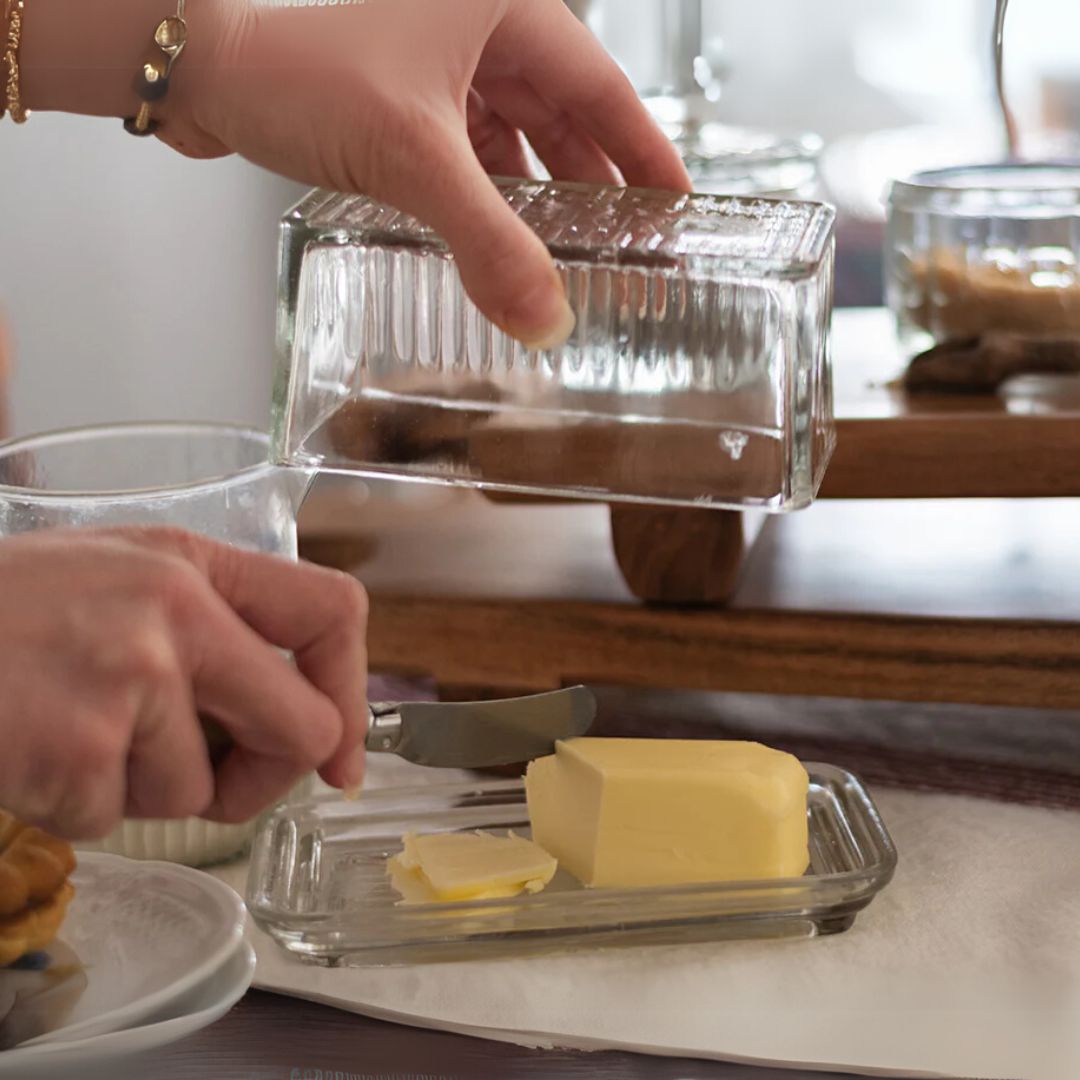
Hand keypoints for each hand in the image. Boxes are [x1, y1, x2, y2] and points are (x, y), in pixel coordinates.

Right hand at [0, 527, 366, 838]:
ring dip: (142, 788)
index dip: (354, 692)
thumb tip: (298, 719)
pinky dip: (79, 805)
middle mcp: (176, 612)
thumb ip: (210, 627)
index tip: (342, 752)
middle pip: (302, 728)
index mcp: (193, 564)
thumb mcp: (118, 576)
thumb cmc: (4, 612)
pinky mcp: (78, 749)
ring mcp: (129, 680)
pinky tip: (34, 752)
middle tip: (216, 784)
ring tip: (72, 733)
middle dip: (267, 776)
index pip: (332, 611)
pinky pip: (117, 818)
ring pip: (198, 792)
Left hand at [21, 0, 690, 348]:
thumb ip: (489, 241)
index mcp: (506, 12)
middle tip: (627, 246)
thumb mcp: (417, 159)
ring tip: (569, 254)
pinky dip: (490, 195)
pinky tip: (500, 238)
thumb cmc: (305, 76)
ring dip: (539, 195)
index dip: (646, 154)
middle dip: (594, 184)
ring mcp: (445, 65)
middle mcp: (483, 29)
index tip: (680, 207)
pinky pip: (473, 151)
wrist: (206, 75)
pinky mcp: (409, 100)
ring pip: (518, 137)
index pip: (604, 91)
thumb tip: (548, 319)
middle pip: (566, 117)